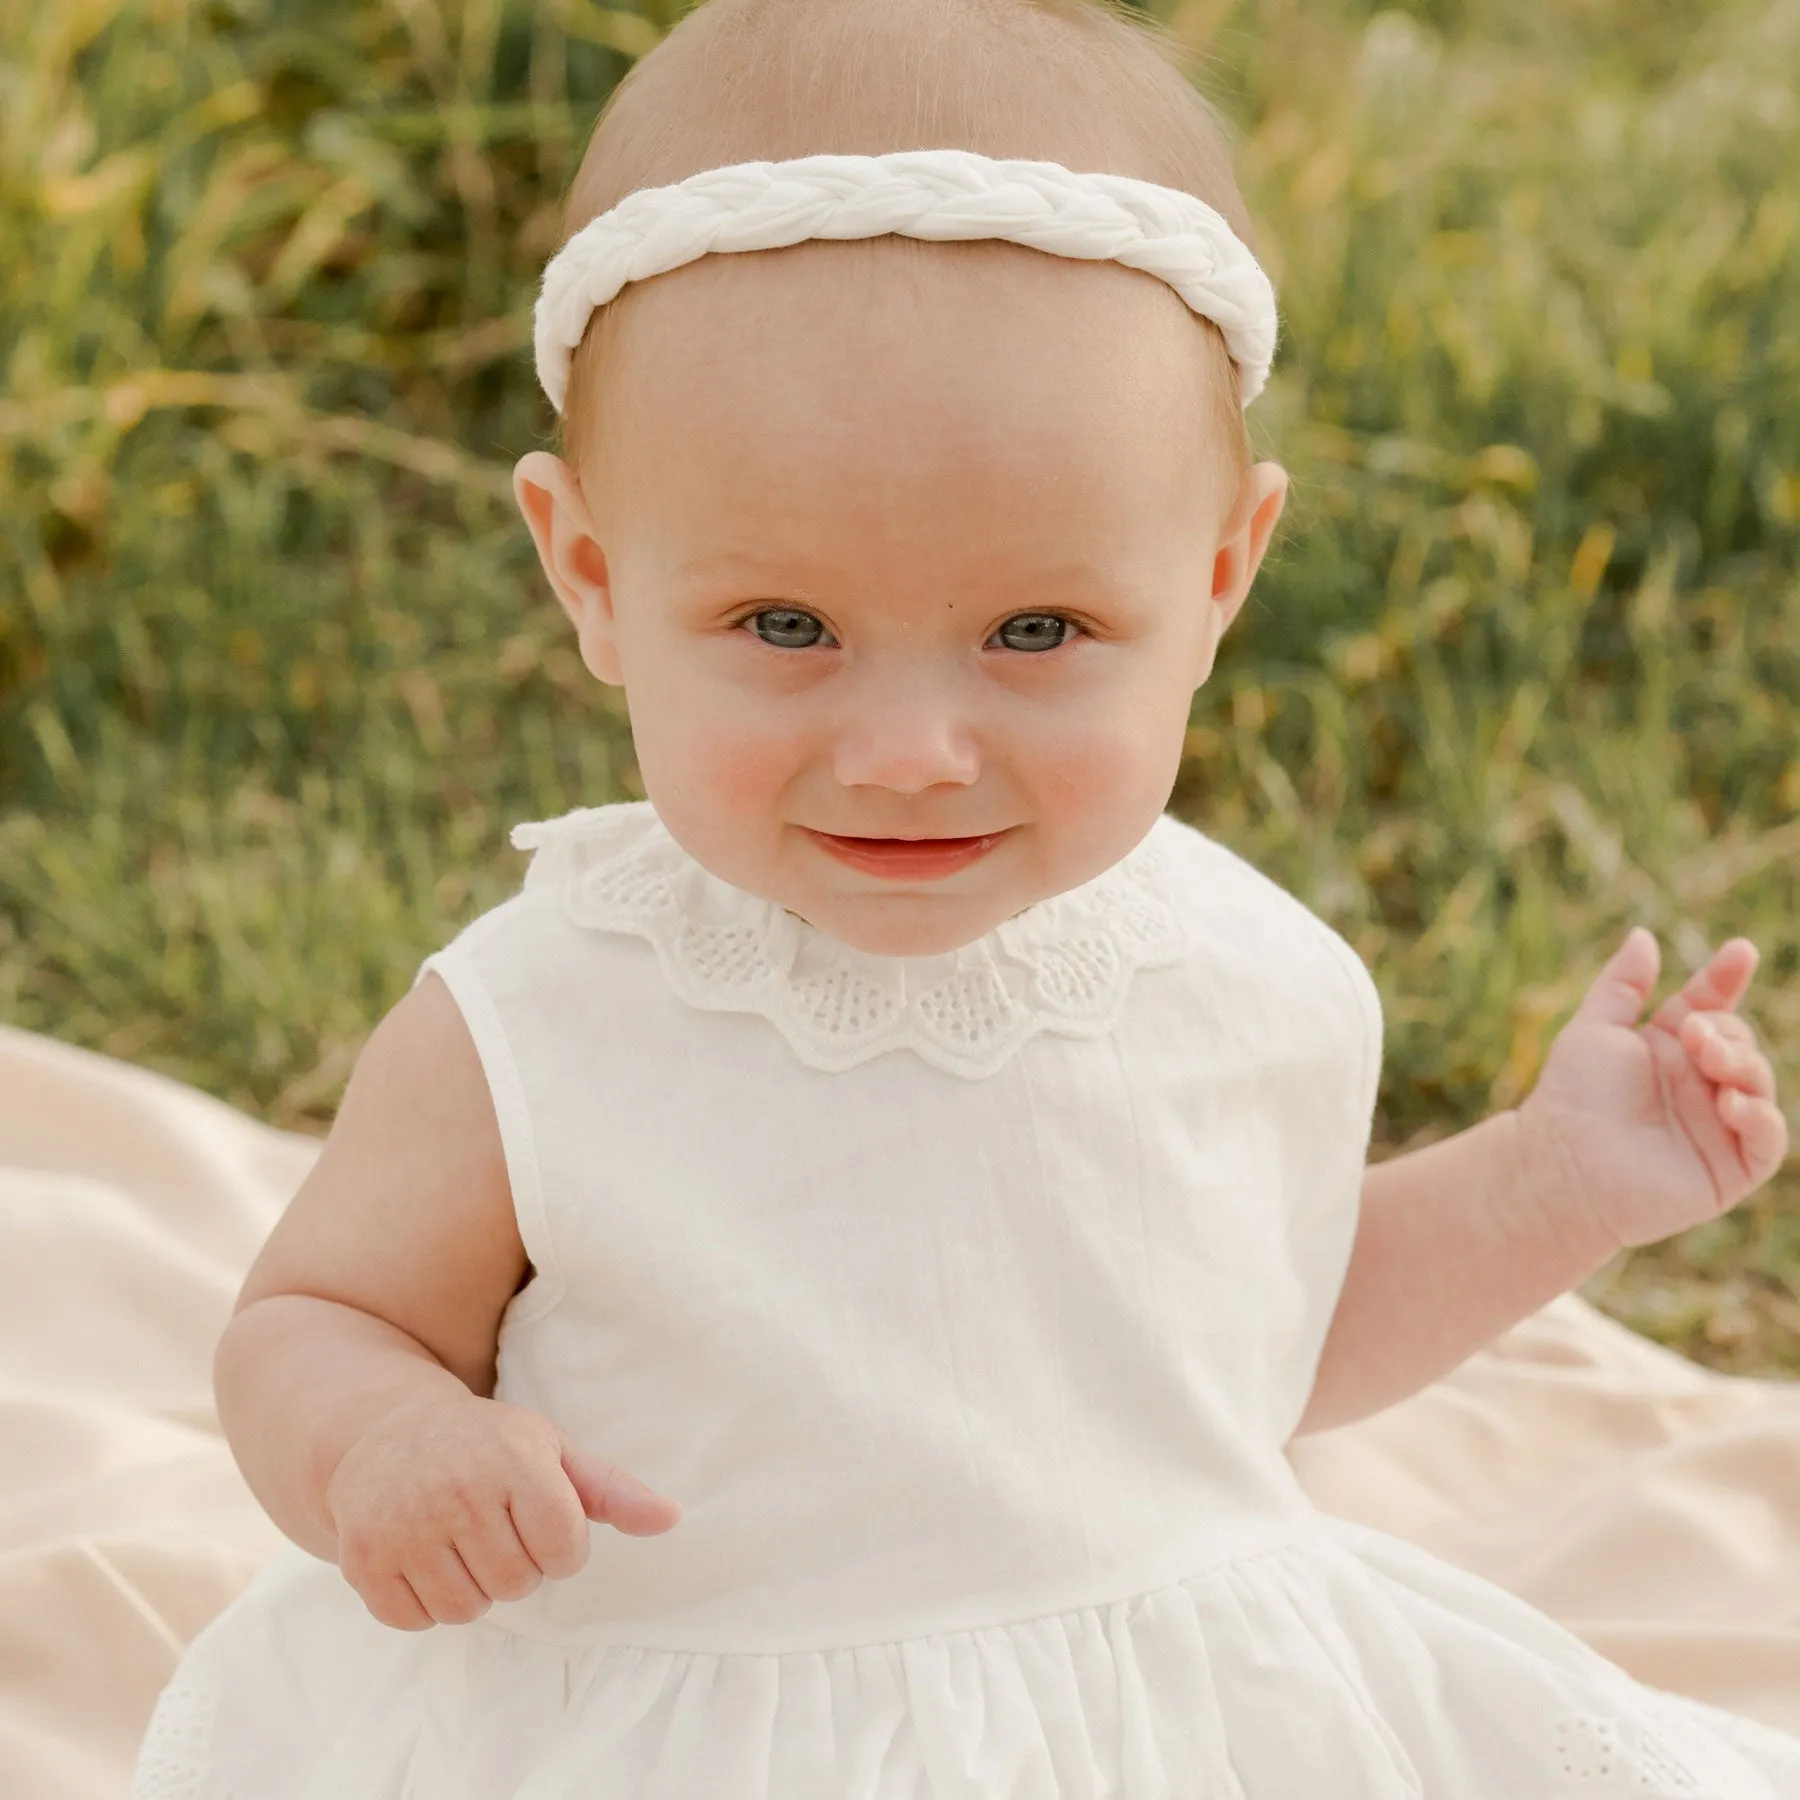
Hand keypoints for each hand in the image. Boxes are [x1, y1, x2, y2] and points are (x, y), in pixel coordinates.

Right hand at [324, 1391, 681, 1631]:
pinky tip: (422, 1557)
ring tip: (458, 1542)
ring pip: (467, 1609)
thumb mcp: (552, 1451)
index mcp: (514, 1459)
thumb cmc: (487, 1446)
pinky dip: (424, 1602)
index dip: (559, 1546)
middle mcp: (458, 1490)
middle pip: (517, 1585)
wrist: (384, 1432)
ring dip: (472, 1588)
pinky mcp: (363, 1558)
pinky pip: (415, 1620)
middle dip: (515, 1566)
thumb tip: (672, 1519)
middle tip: (492, 1526)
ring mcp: (405, 1526)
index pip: (565, 1551)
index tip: (538, 1517)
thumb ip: (613, 1490)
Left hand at [1516, 927, 1787, 1253]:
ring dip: (1744, 1065)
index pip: (1711, 1006)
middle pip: (1738, 1040)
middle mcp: (1698, 1083)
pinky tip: (1733, 1103)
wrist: (1560, 1164)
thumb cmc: (1571, 1097)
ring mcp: (1717, 1125)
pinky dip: (1760, 1117)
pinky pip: (1767, 1141)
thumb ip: (1624, 984)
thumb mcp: (1596, 1028)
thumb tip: (1644, 935)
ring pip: (1758, 1084)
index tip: (1740, 951)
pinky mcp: (1729, 1168)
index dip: (1726, 979)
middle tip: (1696, 1034)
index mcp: (1670, 1048)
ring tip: (1711, 1060)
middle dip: (1727, 1031)